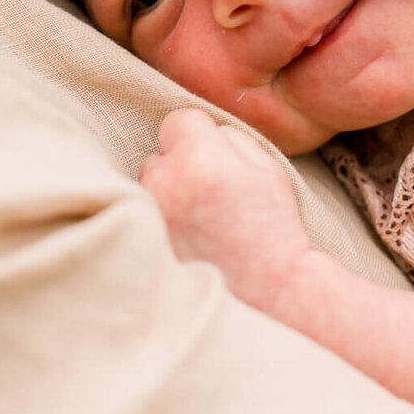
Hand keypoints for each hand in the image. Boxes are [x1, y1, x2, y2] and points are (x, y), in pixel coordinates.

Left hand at [140, 110, 312, 311]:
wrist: (269, 293)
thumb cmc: (273, 229)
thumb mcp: (269, 169)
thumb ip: (231, 136)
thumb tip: (200, 127)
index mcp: (201, 161)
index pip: (179, 119)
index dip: (200, 135)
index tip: (215, 158)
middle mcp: (166, 185)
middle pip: (158, 152)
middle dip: (179, 164)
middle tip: (208, 194)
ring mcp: (149, 216)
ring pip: (146, 184)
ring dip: (165, 192)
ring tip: (197, 220)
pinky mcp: (141, 242)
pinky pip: (141, 212)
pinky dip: (157, 218)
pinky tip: (183, 236)